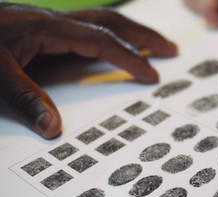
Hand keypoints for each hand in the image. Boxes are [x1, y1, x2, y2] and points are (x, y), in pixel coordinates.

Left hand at [0, 4, 176, 138]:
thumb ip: (25, 98)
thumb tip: (56, 130)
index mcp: (47, 27)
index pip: (102, 40)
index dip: (129, 57)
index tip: (151, 74)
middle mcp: (54, 22)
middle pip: (111, 22)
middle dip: (143, 35)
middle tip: (170, 49)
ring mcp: (49, 26)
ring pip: (101, 24)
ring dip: (130, 34)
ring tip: (154, 46)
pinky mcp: (43, 34)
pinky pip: (86, 33)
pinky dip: (110, 40)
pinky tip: (114, 52)